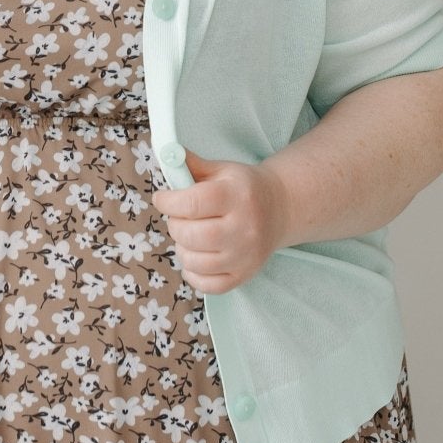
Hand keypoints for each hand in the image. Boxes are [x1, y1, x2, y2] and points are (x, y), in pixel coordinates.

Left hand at [152, 148, 289, 293]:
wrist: (279, 208)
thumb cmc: (244, 188)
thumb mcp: (222, 170)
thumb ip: (191, 166)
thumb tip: (165, 156)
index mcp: (237, 196)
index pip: (193, 203)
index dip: (168, 202)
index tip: (162, 199)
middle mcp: (245, 228)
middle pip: (192, 235)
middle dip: (175, 225)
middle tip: (178, 217)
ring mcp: (245, 256)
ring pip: (195, 261)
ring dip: (182, 248)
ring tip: (189, 235)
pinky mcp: (244, 275)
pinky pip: (207, 285)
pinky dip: (193, 273)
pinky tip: (196, 256)